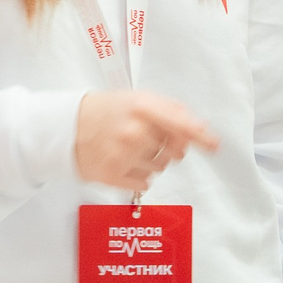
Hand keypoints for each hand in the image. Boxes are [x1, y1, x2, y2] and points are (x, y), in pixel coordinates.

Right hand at [74, 90, 219, 191]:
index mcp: (141, 108)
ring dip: (152, 161)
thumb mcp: (137, 99)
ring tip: (131, 149)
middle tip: (150, 139)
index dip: (201, 137)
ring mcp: (122, 155)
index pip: (181, 125)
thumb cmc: (107, 111)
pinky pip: (145, 182)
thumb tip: (199, 128)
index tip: (214, 145)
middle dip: (169, 148)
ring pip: (161, 168)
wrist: (67, 127)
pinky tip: (124, 162)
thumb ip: (170, 110)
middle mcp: (133, 132)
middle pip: (175, 151)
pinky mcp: (113, 176)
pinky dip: (139, 175)